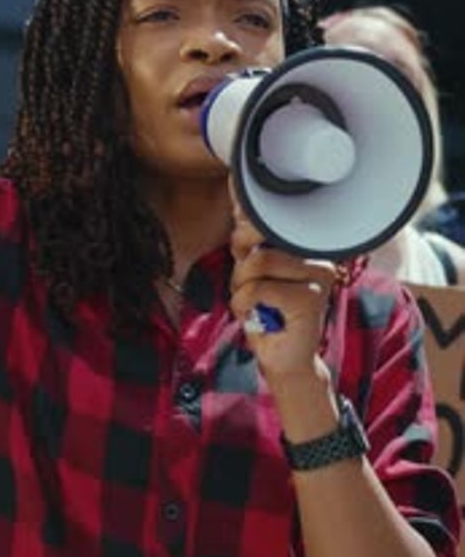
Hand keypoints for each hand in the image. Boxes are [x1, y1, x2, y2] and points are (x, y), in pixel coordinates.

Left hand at [229, 181, 336, 382]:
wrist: (283, 359)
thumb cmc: (267, 313)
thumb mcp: (251, 271)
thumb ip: (247, 241)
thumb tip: (236, 198)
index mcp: (304, 243)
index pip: (270, 215)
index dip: (245, 225)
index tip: (241, 244)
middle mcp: (316, 253)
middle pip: (258, 236)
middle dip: (241, 266)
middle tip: (247, 288)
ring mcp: (319, 273)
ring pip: (258, 262)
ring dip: (241, 288)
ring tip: (254, 304)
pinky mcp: (312, 296)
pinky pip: (259, 288)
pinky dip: (245, 304)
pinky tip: (258, 317)